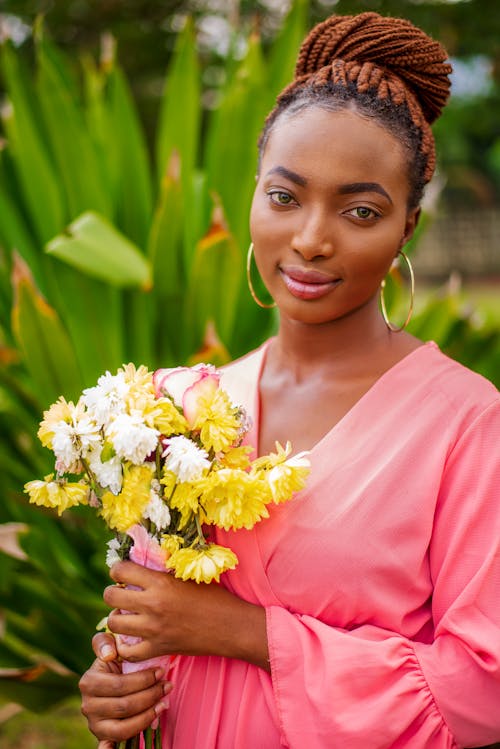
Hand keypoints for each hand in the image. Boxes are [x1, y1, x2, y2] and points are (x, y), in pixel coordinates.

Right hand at [79, 632, 170, 742]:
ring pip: (125, 727)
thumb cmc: (114, 661)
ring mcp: (94, 724)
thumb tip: (109, 654)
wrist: (108, 679)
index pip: (121, 685)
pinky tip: (141, 735)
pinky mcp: (102, 736)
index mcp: (89, 682)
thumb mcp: (109, 647)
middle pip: (125, 706)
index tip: (161, 672)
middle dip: (151, 695)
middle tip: (167, 686)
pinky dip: (120, 745)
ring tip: (163, 702)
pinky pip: (112, 744)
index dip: (144, 680)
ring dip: (148, 715)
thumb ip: (105, 643)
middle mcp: (87, 706)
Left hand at [105, 561, 269, 670]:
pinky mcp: (158, 648)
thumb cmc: (215, 597)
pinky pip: (127, 651)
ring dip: (117, 618)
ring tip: (126, 616)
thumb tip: (146, 561)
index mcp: (160, 582)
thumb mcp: (190, 576)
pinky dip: (125, 646)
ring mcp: (153, 629)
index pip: (121, 570)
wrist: (231, 627)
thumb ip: (165, 571)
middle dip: (113, 592)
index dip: (118, 570)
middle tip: (123, 594)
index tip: (123, 573)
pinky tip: (131, 639)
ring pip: (114, 623)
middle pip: (110, 596)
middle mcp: (153, 604)